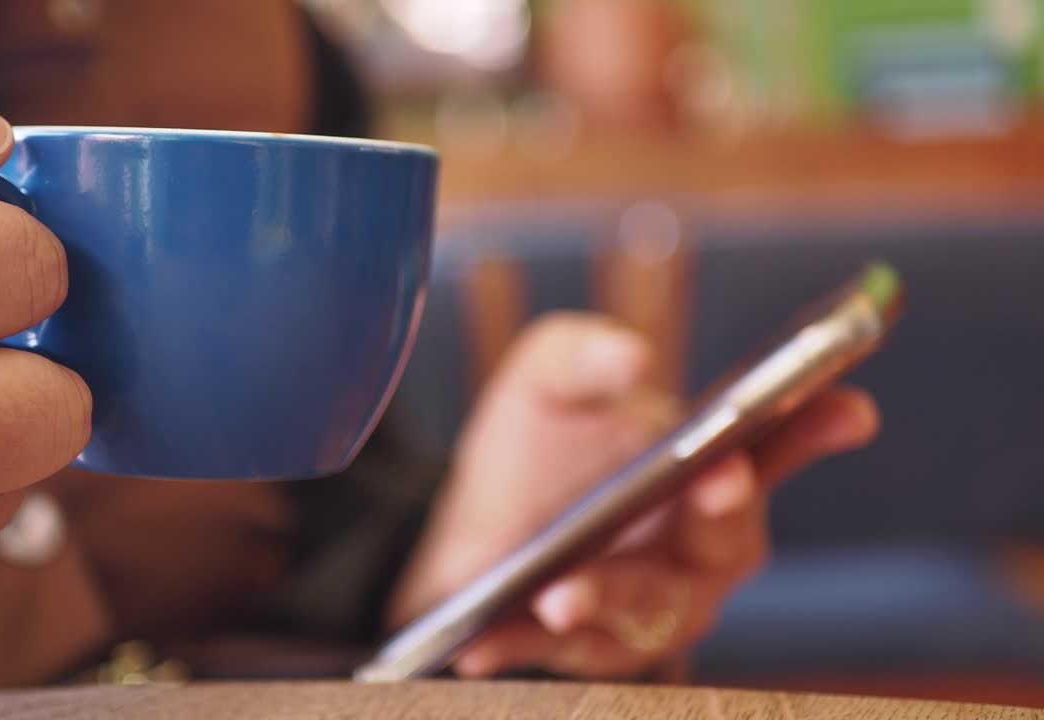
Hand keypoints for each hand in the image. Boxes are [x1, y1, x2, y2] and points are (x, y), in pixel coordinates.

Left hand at [387, 313, 877, 678]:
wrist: (472, 524)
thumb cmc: (535, 450)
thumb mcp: (544, 382)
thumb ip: (580, 355)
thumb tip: (631, 357)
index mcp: (706, 468)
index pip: (776, 447)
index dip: (818, 427)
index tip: (852, 406)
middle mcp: (696, 545)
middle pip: (729, 539)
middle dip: (724, 511)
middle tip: (718, 479)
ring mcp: (651, 604)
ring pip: (650, 608)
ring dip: (610, 598)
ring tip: (563, 594)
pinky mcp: (591, 647)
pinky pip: (566, 653)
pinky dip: (524, 645)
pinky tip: (483, 641)